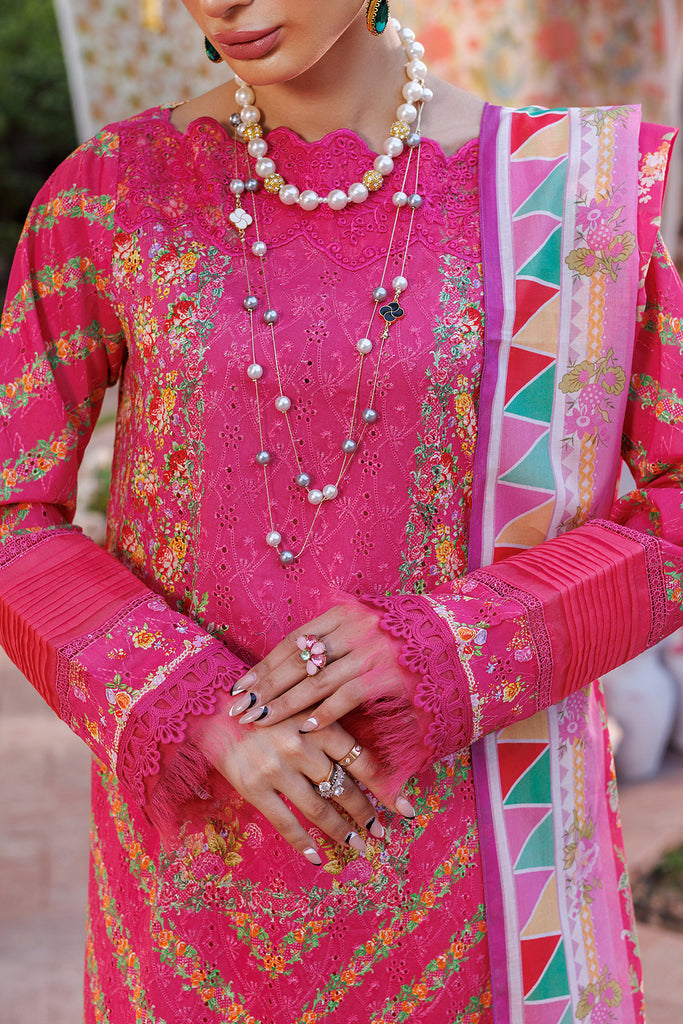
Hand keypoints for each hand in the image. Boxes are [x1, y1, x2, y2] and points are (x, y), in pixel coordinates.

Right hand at [195, 705, 391, 865]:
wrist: (213, 707)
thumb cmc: (266, 706)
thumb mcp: (302, 706)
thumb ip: (329, 725)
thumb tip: (362, 758)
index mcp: (318, 723)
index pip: (362, 761)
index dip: (386, 789)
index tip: (406, 810)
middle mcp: (301, 746)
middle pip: (345, 788)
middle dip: (367, 815)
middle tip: (382, 833)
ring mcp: (276, 768)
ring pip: (320, 809)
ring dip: (343, 832)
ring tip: (358, 846)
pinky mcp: (253, 786)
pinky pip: (285, 822)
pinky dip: (304, 842)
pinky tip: (318, 857)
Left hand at [228, 597, 412, 733]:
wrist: (454, 634)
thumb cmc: (404, 635)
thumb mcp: (367, 623)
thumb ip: (334, 637)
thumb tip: (294, 660)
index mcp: (343, 613)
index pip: (293, 641)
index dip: (265, 665)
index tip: (242, 684)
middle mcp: (353, 628)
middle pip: (298, 661)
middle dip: (266, 687)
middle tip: (240, 707)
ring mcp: (371, 650)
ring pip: (316, 680)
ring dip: (285, 704)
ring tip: (261, 721)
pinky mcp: (388, 674)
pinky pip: (347, 696)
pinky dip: (324, 713)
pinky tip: (305, 728)